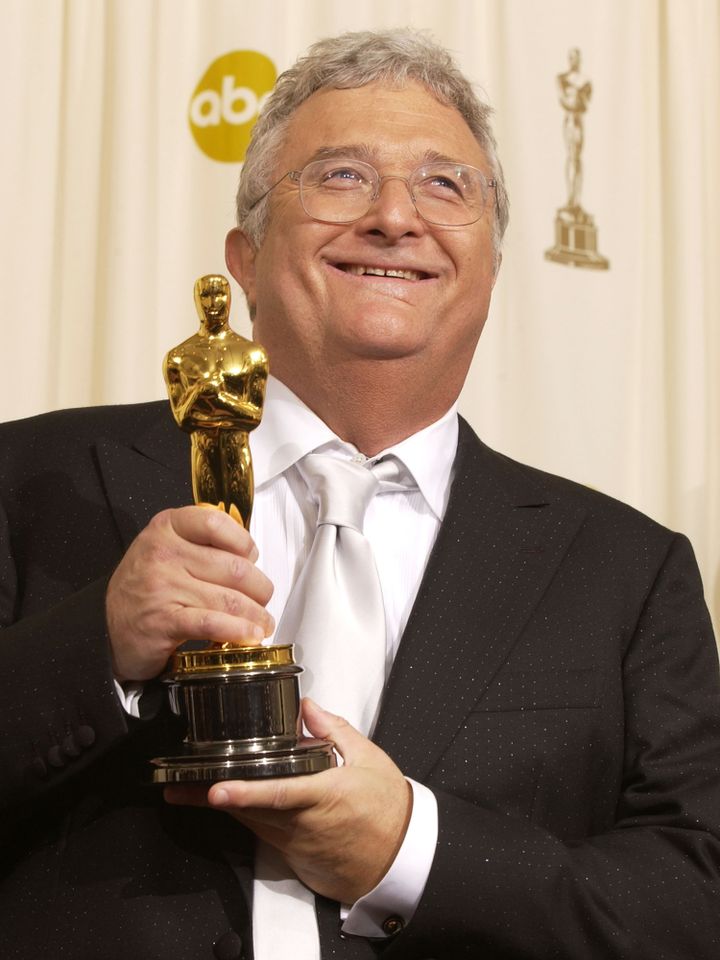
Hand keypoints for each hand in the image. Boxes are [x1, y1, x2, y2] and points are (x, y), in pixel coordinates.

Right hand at [106, 505, 273, 681]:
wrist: (104, 627)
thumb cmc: (143, 587)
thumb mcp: (164, 549)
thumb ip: (201, 542)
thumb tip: (249, 554)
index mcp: (166, 528)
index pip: (216, 523)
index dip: (244, 542)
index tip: (251, 558)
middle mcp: (164, 553)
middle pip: (234, 567)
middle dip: (259, 588)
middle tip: (262, 599)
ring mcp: (163, 587)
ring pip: (230, 598)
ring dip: (256, 615)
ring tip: (262, 623)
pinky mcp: (165, 621)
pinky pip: (214, 623)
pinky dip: (239, 631)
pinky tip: (250, 636)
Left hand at [165, 699, 412, 903]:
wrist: (398, 857)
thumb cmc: (386, 808)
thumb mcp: (369, 760)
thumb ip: (334, 730)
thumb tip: (307, 708)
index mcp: (325, 795)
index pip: (279, 793)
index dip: (245, 792)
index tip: (217, 790)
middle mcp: (305, 823)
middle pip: (252, 809)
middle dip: (213, 797)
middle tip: (178, 784)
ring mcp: (297, 843)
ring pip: (252, 821)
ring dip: (222, 805)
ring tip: (187, 790)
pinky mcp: (293, 855)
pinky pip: (262, 833)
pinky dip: (245, 816)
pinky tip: (226, 803)